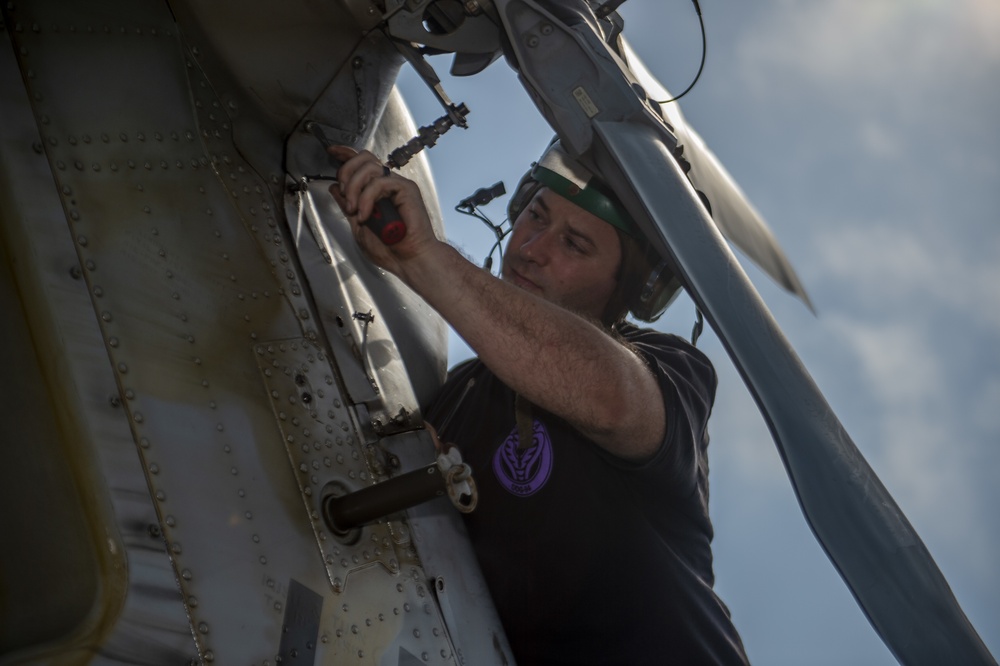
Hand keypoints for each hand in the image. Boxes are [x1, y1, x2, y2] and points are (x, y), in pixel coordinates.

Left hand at [327, 146, 438, 279]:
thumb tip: (335, 189)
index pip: (361, 164)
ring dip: (355, 187)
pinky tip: (366, 215)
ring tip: (354, 208)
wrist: (409, 260)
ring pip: (370, 167)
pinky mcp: (406, 189)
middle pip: (364, 158)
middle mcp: (387, 185)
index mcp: (376, 191)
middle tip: (344, 193)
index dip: (346, 155)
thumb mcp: (358, 227)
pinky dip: (367, 198)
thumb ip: (348, 207)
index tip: (333, 152)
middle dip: (347, 171)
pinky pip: (380, 182)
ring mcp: (397, 185)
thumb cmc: (390, 250)